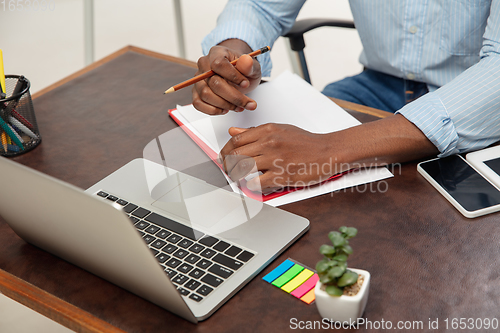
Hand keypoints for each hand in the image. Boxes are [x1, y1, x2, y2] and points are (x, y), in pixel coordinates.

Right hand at [192, 40, 261, 115]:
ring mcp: (198, 79)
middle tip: (247, 103)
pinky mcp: (196, 92)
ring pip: (205, 95)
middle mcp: (204, 65)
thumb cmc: (242, 71)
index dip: (233, 76)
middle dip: (233, 96)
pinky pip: (198, 103)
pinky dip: (212, 110)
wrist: (237, 77)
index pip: (218, 64)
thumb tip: (246, 61)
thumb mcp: (252, 67)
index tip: (245, 84)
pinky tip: (225, 110)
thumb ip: (249, 65)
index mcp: (216, 53)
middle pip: (213, 83)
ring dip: (224, 105)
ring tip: (238, 107)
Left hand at [219, 124, 337, 191]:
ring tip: (238, 179)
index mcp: (267, 130)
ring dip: (236, 177)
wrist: (328, 151)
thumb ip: (255, 131)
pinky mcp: (282, 175)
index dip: (225, 151)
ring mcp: (275, 159)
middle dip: (227, 165)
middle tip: (228, 171)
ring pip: (243, 169)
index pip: (236, 140)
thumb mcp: (280, 129)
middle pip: (235, 154)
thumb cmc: (306, 142)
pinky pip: (257, 183)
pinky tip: (253, 185)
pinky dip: (251, 186)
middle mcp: (269, 143)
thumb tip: (233, 131)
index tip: (224, 158)